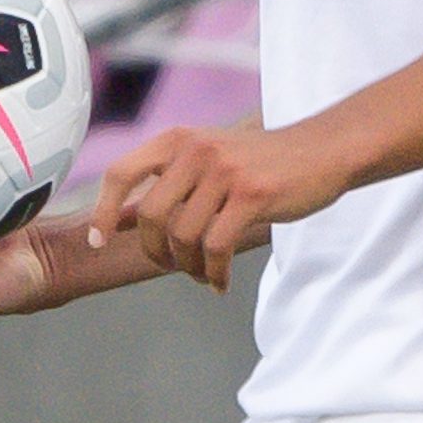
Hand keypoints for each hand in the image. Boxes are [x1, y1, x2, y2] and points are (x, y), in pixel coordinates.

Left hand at [87, 121, 339, 290]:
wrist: (323, 151)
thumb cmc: (263, 162)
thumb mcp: (208, 160)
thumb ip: (167, 184)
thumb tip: (119, 220)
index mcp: (179, 139)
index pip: (121, 173)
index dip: (103, 211)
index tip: (99, 241)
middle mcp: (197, 150)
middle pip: (153, 217)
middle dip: (157, 252)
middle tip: (173, 267)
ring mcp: (225, 172)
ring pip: (185, 236)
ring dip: (190, 267)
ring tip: (203, 274)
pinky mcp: (253, 195)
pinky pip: (217, 247)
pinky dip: (215, 272)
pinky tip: (221, 282)